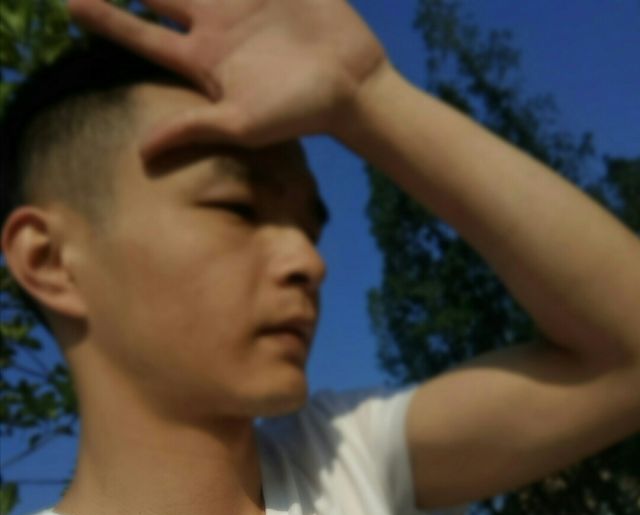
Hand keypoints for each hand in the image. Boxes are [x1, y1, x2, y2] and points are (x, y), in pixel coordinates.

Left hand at [68, 0, 387, 155]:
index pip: (143, 36)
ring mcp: (243, 2)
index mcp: (202, 59)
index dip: (106, 19)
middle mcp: (215, 26)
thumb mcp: (240, 124)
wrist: (350, 86)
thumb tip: (139, 155)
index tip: (69, 3)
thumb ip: (190, 130)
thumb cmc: (297, 111)